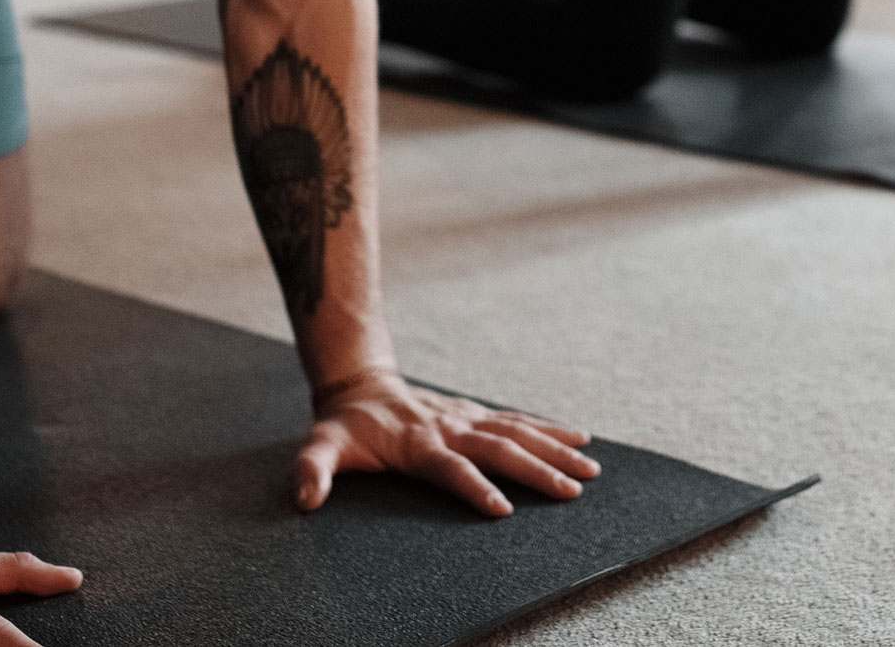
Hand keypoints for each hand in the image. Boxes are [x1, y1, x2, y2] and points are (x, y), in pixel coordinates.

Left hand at [294, 370, 598, 517]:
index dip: (474, 487)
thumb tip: (305, 499)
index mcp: (417, 444)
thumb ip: (312, 470)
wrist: (360, 385)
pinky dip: (549, 429)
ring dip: (554, 449)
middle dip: (537, 470)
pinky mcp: (476, 414)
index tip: (503, 510)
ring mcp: (466, 418)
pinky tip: (578, 439)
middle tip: (572, 491)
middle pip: (499, 449)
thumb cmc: (343, 426)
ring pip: (518, 432)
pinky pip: (518, 421)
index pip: (450, 468)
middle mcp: (449, 428)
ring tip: (590, 469)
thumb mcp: (321, 446)